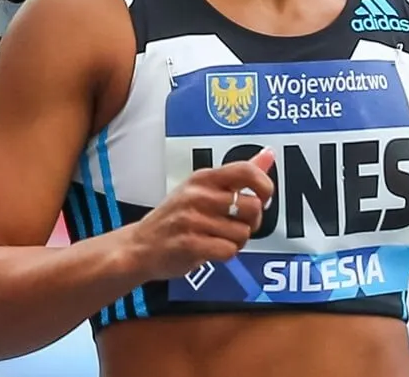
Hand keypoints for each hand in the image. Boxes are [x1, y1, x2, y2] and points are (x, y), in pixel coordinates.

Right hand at [132, 148, 275, 281]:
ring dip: (236, 242)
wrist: (140, 246)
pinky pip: (229, 251)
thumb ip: (237, 176)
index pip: (246, 171)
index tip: (262, 198)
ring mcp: (192, 219)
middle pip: (252, 207)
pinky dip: (224, 255)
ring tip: (215, 238)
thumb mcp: (201, 189)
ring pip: (243, 233)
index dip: (265, 186)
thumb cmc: (175, 217)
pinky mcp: (190, 243)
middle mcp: (197, 195)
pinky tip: (208, 249)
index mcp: (202, 178)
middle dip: (251, 222)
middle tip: (233, 225)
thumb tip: (268, 155)